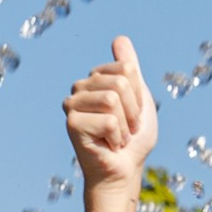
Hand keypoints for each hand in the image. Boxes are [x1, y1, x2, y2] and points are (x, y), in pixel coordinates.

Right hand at [63, 34, 157, 190]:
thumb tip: (119, 38)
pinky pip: (108, 121)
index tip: (132, 115)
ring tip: (117, 137)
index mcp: (96, 79)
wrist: (123, 172)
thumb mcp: (139, 99)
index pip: (127, 69)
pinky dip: (117, 137)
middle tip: (125, 129)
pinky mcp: (72, 123)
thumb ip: (130, 69)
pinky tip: (108, 146)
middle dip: (133, 111)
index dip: (138, 96)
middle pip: (121, 82)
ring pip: (113, 98)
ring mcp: (73, 105)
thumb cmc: (132, 140)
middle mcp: (80, 88)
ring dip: (125, 125)